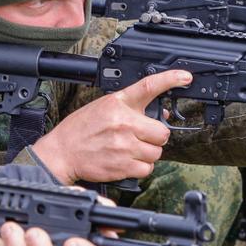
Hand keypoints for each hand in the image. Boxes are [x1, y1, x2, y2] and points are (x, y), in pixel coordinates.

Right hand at [32, 70, 191, 182]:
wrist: (61, 152)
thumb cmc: (82, 129)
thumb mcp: (105, 107)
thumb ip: (131, 109)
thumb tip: (161, 115)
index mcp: (118, 103)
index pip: (148, 86)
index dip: (170, 79)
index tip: (184, 77)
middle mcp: (124, 123)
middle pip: (162, 132)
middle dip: (155, 136)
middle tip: (141, 137)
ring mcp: (124, 146)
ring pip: (157, 152)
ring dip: (148, 153)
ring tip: (129, 149)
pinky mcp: (123, 166)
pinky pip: (147, 168)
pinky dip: (141, 167)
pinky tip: (127, 161)